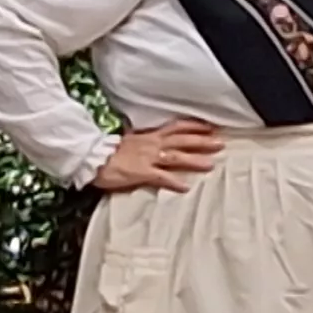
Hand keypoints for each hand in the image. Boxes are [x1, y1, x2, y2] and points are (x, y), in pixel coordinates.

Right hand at [91, 119, 223, 193]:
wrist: (92, 158)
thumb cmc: (108, 151)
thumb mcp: (130, 141)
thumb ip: (145, 141)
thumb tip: (155, 141)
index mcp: (149, 136)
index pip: (176, 127)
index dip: (195, 126)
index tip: (211, 126)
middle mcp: (152, 144)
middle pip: (182, 141)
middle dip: (202, 141)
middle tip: (220, 143)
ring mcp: (148, 158)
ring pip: (177, 157)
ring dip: (194, 161)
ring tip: (211, 164)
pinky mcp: (142, 173)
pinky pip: (162, 178)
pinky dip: (175, 182)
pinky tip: (186, 186)